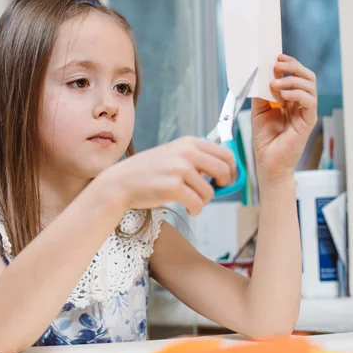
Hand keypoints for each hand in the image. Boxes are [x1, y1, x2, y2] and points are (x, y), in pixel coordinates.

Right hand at [98, 136, 235, 215]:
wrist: (120, 183)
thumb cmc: (147, 173)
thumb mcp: (173, 156)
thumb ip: (196, 160)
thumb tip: (225, 172)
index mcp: (189, 143)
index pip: (226, 153)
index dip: (232, 170)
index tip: (228, 180)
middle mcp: (186, 152)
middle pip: (224, 170)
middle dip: (223, 186)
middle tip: (213, 193)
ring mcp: (180, 169)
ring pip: (210, 192)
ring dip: (203, 201)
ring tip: (191, 202)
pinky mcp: (174, 187)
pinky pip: (198, 203)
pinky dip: (196, 210)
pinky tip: (188, 210)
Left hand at [252, 54, 317, 182]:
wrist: (268, 162)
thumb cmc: (265, 140)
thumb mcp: (259, 111)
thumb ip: (261, 93)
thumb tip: (260, 75)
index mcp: (290, 99)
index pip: (295, 75)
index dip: (288, 64)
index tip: (275, 57)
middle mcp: (300, 103)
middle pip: (306, 76)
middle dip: (292, 66)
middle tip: (277, 64)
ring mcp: (306, 111)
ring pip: (310, 85)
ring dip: (292, 79)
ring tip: (275, 83)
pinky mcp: (308, 121)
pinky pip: (309, 101)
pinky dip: (297, 93)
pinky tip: (283, 94)